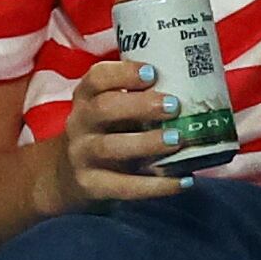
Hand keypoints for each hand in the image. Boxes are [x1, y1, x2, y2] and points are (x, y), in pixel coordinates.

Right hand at [52, 55, 189, 208]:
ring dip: (147, 142)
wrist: (67, 177)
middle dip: (139, 105)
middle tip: (173, 105)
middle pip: (104, 109)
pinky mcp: (92, 186)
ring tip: (177, 139)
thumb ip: (137, 100)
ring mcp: (82, 156)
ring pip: (111, 147)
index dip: (123, 73)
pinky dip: (156, 186)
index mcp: (86, 98)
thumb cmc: (104, 133)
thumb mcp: (110, 111)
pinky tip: (184, 181)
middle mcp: (80, 123)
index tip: (152, 72)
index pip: (97, 78)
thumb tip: (193, 91)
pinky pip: (124, 187)